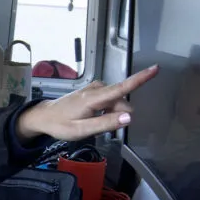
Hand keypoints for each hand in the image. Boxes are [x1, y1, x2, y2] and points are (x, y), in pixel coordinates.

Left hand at [16, 65, 158, 141]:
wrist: (44, 116)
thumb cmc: (61, 124)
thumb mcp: (82, 130)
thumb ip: (106, 124)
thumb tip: (129, 118)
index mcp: (94, 98)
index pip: (121, 88)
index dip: (140, 79)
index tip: (155, 69)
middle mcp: (96, 88)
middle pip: (121, 101)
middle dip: (118, 115)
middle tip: (99, 128)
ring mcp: (95, 88)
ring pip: (115, 101)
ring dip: (111, 114)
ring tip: (92, 123)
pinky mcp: (94, 89)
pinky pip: (109, 100)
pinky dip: (106, 110)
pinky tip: (93, 117)